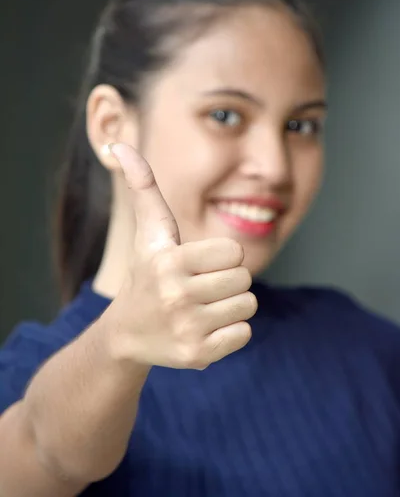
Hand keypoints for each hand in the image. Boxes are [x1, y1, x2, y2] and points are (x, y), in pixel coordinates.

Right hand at [106, 143, 257, 369]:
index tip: (198, 264)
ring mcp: (187, 328)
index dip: (221, 256)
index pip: (234, 251)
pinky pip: (244, 334)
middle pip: (244, 279)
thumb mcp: (146, 232)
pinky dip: (230, 332)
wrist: (126, 334)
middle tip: (200, 288)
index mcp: (168, 261)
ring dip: (230, 306)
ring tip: (202, 308)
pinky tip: (204, 329)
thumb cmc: (146, 274)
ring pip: (247, 306)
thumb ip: (143, 187)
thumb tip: (121, 143)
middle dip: (227, 281)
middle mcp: (176, 295)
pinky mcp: (198, 356)